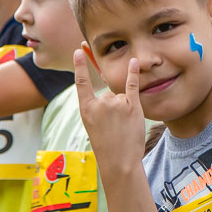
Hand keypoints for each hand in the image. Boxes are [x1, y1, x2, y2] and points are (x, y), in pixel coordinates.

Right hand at [73, 48, 144, 165]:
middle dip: (113, 108)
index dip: (80, 66)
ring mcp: (117, 104)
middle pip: (108, 94)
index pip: (81, 82)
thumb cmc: (106, 145)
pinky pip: (132, 85)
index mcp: (86, 108)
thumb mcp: (93, 125)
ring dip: (124, 109)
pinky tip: (133, 62)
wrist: (119, 161)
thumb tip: (110, 90)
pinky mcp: (133, 106)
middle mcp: (100, 103)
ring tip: (123, 127)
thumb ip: (98, 107)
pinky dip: (133, 73)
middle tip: (114, 128)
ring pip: (121, 97)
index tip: (78, 50)